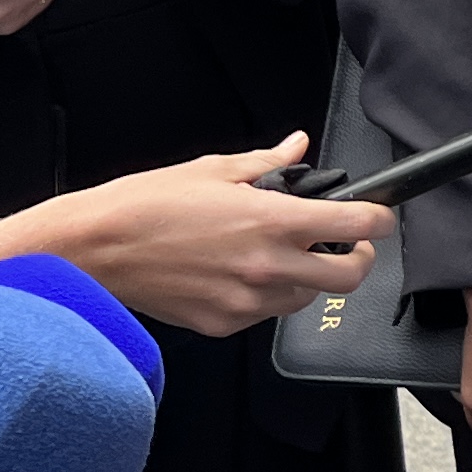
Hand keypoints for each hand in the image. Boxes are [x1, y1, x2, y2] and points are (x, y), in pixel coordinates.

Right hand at [0, 135, 388, 334]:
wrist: (93, 250)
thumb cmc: (144, 205)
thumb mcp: (212, 171)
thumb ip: (266, 164)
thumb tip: (297, 147)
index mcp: (272, 222)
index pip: (358, 226)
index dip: (378, 220)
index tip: (378, 216)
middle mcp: (268, 268)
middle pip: (349, 278)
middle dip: (356, 258)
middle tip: (344, 243)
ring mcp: (247, 302)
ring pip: (307, 299)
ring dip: (308, 278)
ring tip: (281, 254)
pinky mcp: (224, 324)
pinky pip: (265, 314)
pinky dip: (267, 296)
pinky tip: (241, 273)